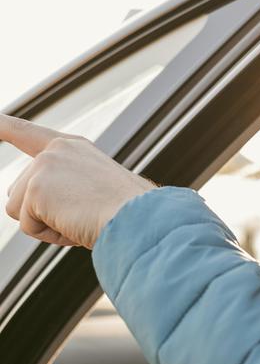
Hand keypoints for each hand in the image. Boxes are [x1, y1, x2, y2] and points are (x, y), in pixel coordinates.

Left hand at [2, 114, 155, 248]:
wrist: (141, 218)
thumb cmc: (130, 214)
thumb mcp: (97, 191)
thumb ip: (66, 189)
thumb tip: (39, 207)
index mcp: (73, 147)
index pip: (26, 133)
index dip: (3, 126)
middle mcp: (55, 150)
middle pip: (19, 192)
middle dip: (43, 213)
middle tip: (84, 215)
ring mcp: (44, 167)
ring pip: (19, 211)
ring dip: (47, 226)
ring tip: (81, 220)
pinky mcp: (36, 189)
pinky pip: (29, 227)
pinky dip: (52, 236)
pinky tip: (77, 226)